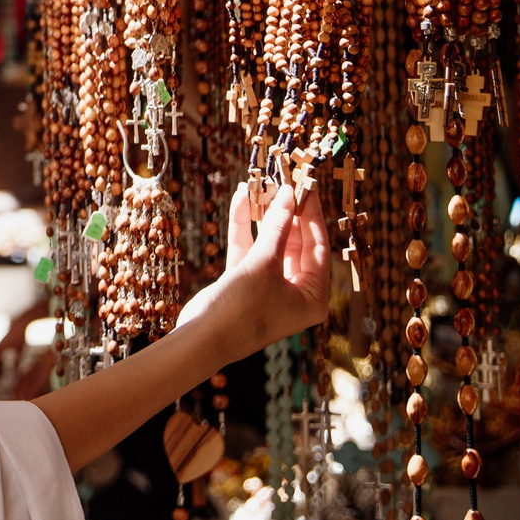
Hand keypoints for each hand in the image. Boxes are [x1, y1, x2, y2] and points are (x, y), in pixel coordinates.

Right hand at [176, 182, 330, 351]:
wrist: (200, 340)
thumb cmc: (242, 309)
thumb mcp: (264, 264)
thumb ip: (277, 227)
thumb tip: (288, 194)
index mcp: (313, 297)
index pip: (318, 247)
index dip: (312, 214)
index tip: (306, 185)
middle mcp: (295, 292)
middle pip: (295, 242)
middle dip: (286, 211)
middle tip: (284, 180)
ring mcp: (268, 287)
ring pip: (270, 242)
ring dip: (264, 215)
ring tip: (261, 183)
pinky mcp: (244, 282)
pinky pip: (250, 249)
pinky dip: (245, 226)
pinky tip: (241, 198)